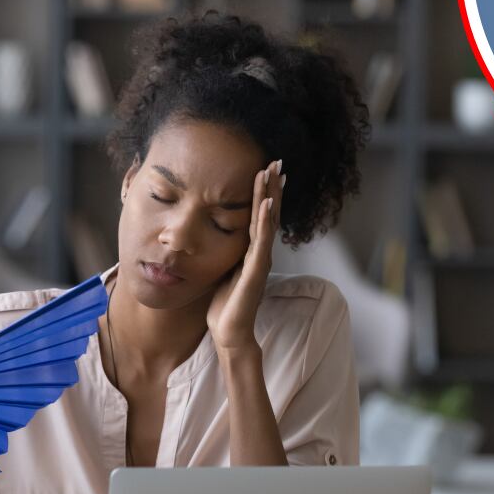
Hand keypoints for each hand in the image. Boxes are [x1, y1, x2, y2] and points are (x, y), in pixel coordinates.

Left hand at [207, 161, 283, 354]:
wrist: (230, 332)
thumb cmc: (226, 305)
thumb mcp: (224, 270)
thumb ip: (227, 253)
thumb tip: (216, 235)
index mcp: (253, 250)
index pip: (261, 215)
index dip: (265, 192)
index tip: (268, 169)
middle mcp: (261, 252)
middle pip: (269, 212)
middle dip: (273, 187)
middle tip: (277, 161)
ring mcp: (261, 260)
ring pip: (267, 221)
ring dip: (270, 196)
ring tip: (272, 173)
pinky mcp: (256, 270)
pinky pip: (262, 241)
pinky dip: (265, 221)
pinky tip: (267, 204)